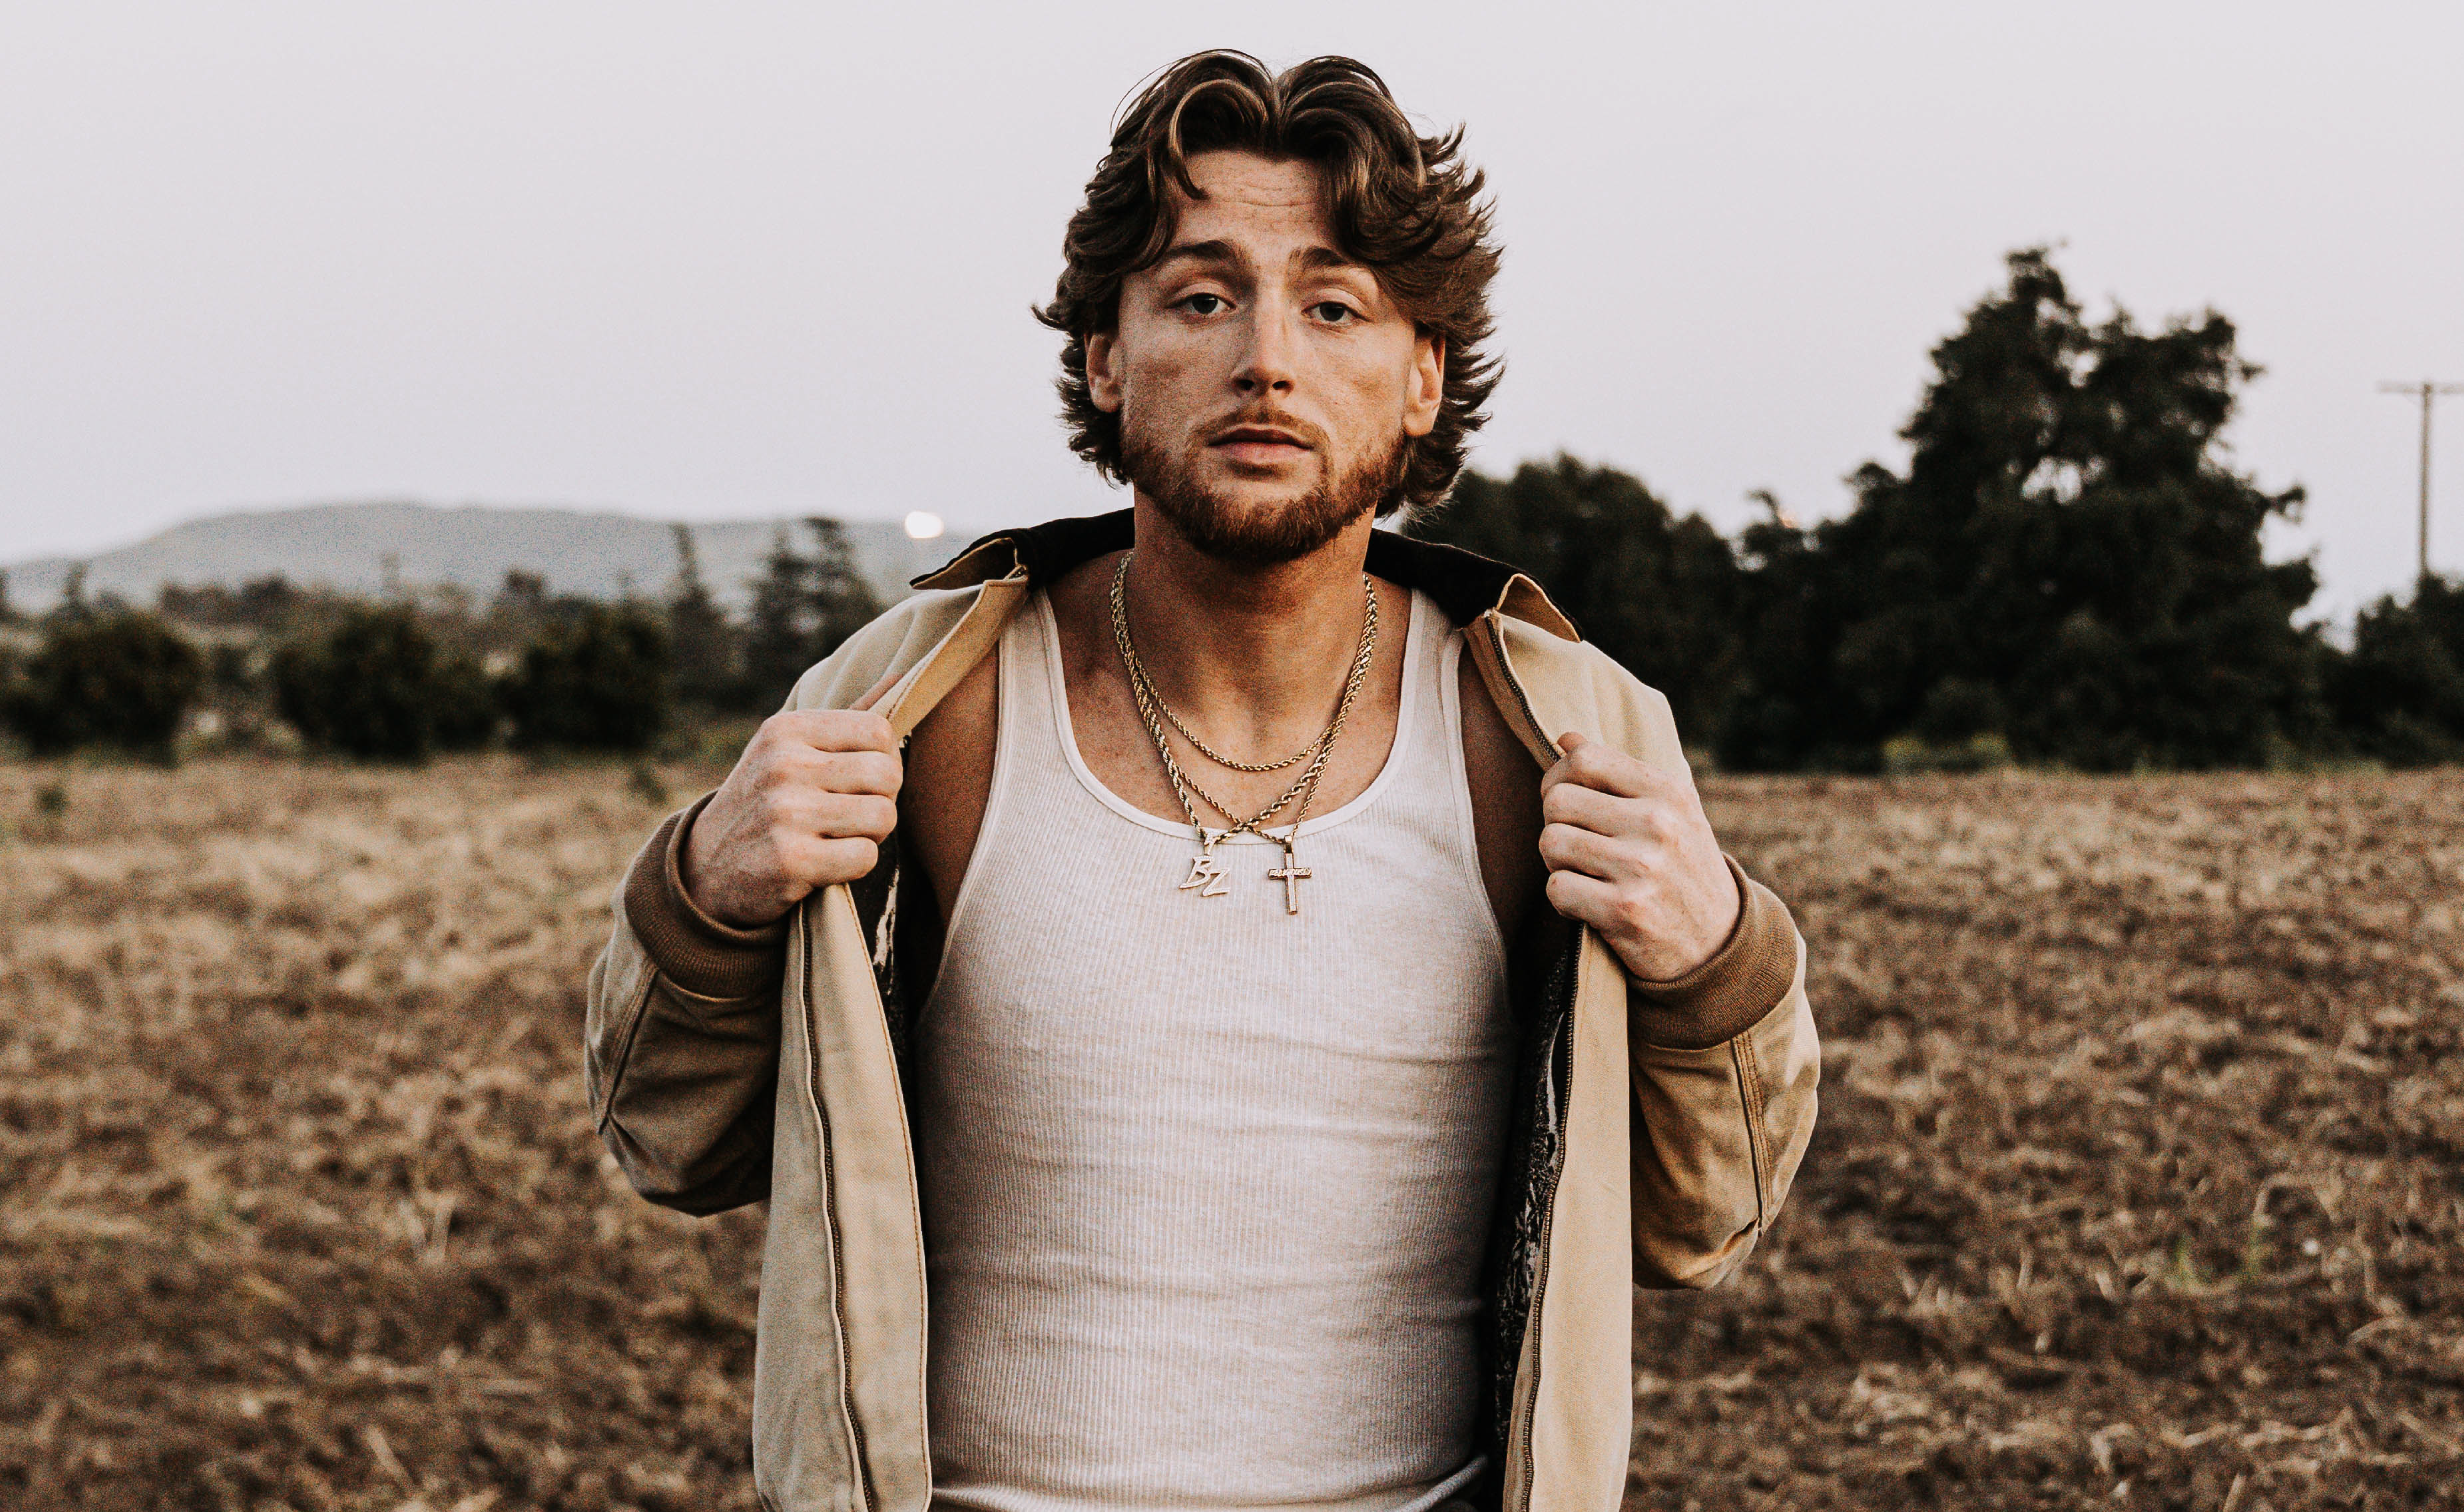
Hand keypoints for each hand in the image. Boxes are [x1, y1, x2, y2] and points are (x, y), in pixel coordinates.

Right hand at [681, 710, 902, 928]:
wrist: (706, 865)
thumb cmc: (767, 799)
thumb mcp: (791, 747)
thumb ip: (849, 715)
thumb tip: (903, 675)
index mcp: (787, 729)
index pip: (879, 730)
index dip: (885, 758)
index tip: (862, 778)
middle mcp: (784, 765)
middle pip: (887, 774)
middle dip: (884, 798)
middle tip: (856, 812)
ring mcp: (786, 813)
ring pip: (883, 816)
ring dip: (872, 834)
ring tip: (841, 835)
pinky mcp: (791, 861)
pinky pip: (865, 857)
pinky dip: (856, 865)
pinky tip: (828, 862)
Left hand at [1537, 731, 1740, 982]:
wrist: (1718, 943)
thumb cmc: (1682, 870)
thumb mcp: (1670, 813)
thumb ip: (1620, 774)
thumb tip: (1567, 737)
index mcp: (1668, 792)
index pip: (1585, 759)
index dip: (1558, 777)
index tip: (1565, 799)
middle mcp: (1657, 823)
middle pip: (1557, 801)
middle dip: (1556, 825)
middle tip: (1578, 846)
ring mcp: (1641, 867)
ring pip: (1551, 843)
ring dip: (1558, 863)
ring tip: (1586, 874)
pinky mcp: (1624, 910)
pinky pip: (1557, 888)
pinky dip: (1564, 900)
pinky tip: (1589, 905)